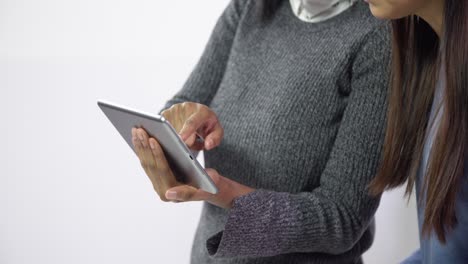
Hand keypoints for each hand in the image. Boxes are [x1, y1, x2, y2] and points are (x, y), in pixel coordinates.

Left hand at [132, 128, 254, 208]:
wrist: (209, 188)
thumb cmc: (211, 184)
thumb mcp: (208, 184)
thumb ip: (190, 192)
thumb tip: (169, 194)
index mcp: (171, 193)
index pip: (161, 170)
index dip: (157, 154)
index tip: (153, 139)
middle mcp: (161, 190)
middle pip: (150, 165)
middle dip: (145, 146)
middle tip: (140, 130)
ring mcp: (157, 184)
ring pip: (145, 161)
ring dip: (140, 145)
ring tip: (136, 129)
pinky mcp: (156, 176)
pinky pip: (146, 160)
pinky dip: (141, 147)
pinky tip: (138, 135)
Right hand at [161, 102, 222, 150]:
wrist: (200, 115)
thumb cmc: (209, 125)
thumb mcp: (217, 132)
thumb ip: (215, 139)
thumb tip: (207, 145)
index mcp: (201, 111)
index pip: (192, 122)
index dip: (186, 131)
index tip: (180, 139)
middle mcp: (187, 107)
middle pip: (180, 130)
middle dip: (185, 141)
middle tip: (193, 142)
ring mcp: (175, 109)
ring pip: (171, 131)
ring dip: (178, 139)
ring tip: (188, 137)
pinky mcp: (165, 113)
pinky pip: (164, 129)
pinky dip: (170, 136)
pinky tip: (179, 134)